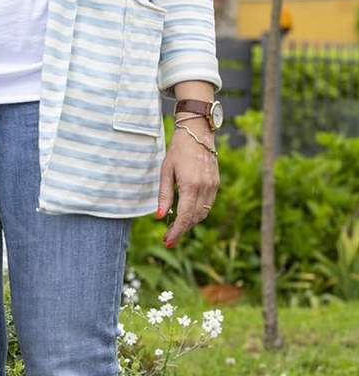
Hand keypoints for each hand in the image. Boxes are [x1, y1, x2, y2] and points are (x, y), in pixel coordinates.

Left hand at [157, 121, 219, 246]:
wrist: (197, 134)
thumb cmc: (177, 152)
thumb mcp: (165, 172)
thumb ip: (164, 196)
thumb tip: (159, 217)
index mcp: (190, 185)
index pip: (184, 216)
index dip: (176, 231)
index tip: (167, 241)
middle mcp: (205, 187)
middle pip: (194, 218)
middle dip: (181, 230)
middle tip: (167, 237)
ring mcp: (213, 186)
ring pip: (203, 213)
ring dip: (189, 223)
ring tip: (174, 228)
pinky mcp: (216, 183)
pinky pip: (207, 205)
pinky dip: (197, 213)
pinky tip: (186, 214)